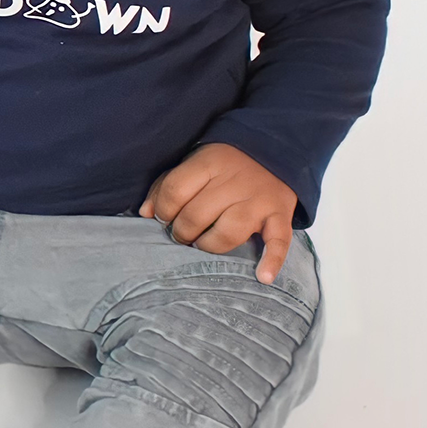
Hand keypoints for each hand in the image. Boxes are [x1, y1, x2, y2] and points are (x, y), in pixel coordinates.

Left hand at [139, 143, 296, 284]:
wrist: (273, 150)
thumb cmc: (223, 165)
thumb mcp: (194, 163)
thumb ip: (166, 186)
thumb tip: (145, 213)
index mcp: (210, 162)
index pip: (175, 191)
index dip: (163, 211)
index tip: (164, 218)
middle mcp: (236, 180)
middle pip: (197, 215)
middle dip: (182, 232)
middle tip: (182, 235)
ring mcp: (260, 199)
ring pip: (228, 233)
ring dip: (209, 246)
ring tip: (203, 245)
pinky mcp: (281, 214)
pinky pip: (278, 241)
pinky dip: (272, 261)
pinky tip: (262, 276)